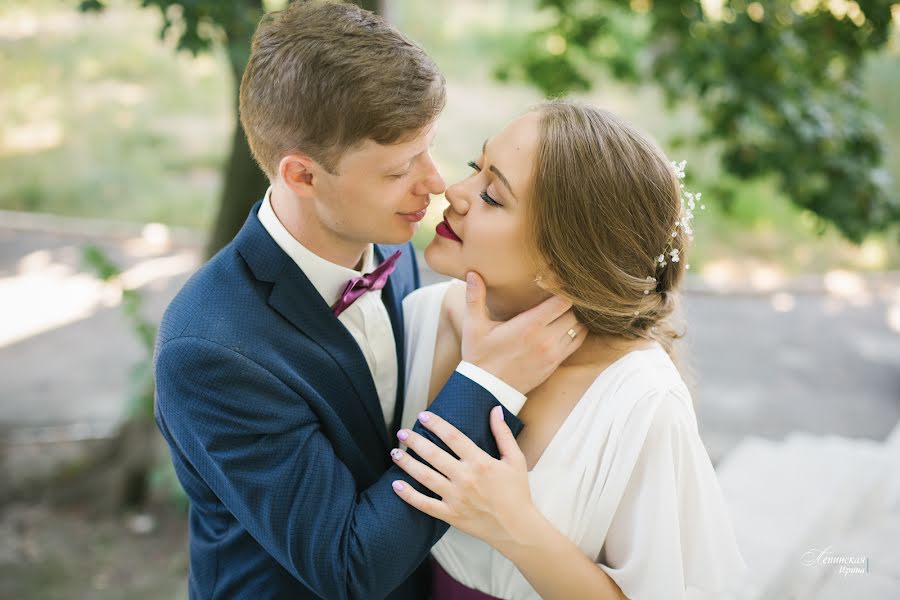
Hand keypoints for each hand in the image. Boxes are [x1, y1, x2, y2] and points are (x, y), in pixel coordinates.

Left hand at [390, 408, 537, 553]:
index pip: (453, 437)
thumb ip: (503, 433)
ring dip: (408, 463)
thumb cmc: (517, 492)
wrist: (517, 528)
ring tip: (395, 452)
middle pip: (434, 454)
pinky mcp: (450, 515)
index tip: (423, 416)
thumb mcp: (515, 459)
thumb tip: (494, 409)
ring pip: (425, 477)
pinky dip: (409, 495)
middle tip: (402, 432)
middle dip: (415, 441)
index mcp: (480, 462)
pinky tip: (396, 485)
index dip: (436, 424)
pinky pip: (425, 504)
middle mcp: (465, 478)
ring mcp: (456, 497)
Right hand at [462, 271, 585, 393]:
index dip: (562, 290)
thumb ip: (475, 298)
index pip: (563, 301)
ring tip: (561, 311)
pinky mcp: (555, 365)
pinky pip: (576, 344)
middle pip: (574, 313)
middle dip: (567, 303)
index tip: (552, 284)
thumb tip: (473, 273)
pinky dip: (575, 333)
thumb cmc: (479, 356)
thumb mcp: (473, 326)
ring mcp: (553, 354)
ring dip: (573, 319)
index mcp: (529, 326)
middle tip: (557, 296)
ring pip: (579, 329)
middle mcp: (545, 340)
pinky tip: (563, 327)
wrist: (486, 390)